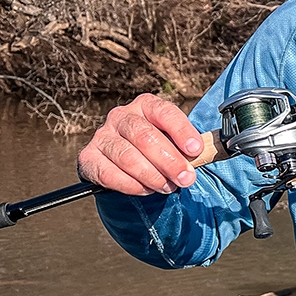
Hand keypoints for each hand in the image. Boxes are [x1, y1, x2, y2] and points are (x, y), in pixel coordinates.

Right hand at [78, 94, 203, 194]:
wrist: (127, 166)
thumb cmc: (158, 150)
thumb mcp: (175, 143)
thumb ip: (190, 147)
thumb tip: (207, 153)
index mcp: (146, 106)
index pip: (164, 112)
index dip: (181, 130)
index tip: (195, 149)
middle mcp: (121, 116)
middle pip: (145, 136)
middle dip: (169, 161)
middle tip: (186, 179)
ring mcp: (102, 136)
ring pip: (127, 156)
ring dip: (152, 176)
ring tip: (168, 187)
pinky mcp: (89, 157)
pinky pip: (109, 173)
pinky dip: (131, 185)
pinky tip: (146, 190)